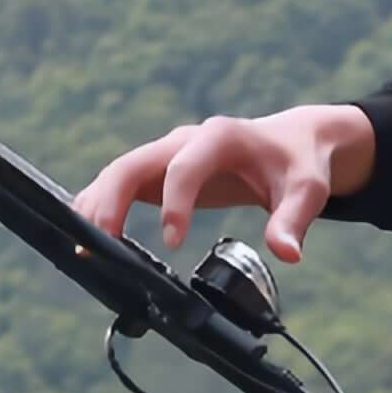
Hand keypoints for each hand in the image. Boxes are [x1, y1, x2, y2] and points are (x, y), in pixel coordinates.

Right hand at [76, 103, 375, 262]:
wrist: (291, 143)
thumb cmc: (299, 164)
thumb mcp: (308, 190)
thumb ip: (293, 219)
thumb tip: (287, 254)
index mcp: (219, 137)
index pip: (184, 166)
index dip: (173, 203)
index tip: (173, 242)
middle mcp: (185, 140)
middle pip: (133, 163)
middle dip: (112, 200)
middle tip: (100, 243)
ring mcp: (167, 153)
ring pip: (120, 172)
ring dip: (98, 205)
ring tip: (84, 246)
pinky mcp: (161, 170)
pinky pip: (123, 183)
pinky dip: (102, 205)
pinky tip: (88, 235)